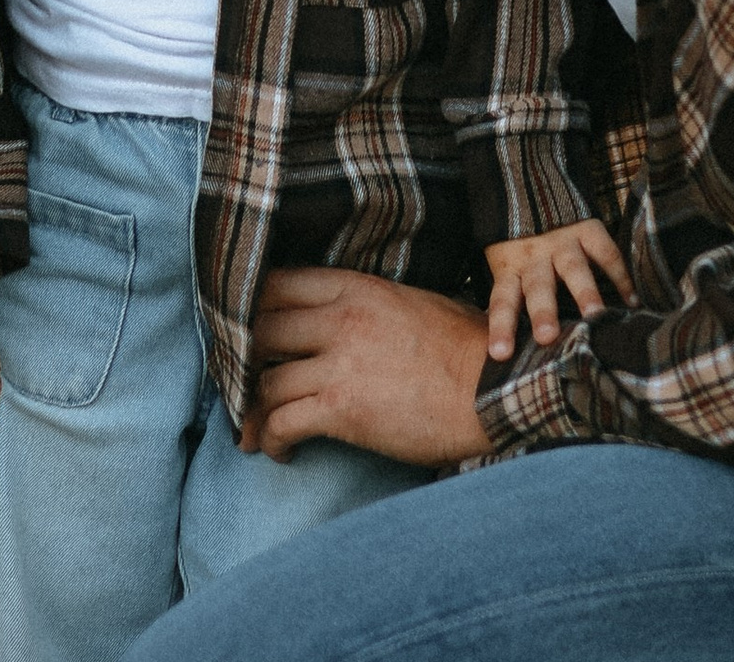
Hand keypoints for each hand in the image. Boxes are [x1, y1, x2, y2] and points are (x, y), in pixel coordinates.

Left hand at [242, 269, 489, 468]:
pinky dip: (272, 439)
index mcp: (353, 287)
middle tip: (239, 381)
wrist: (493, 391)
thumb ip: (362, 302)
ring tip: (254, 428)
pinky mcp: (342, 409)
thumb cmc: (462, 348)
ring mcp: (338, 362)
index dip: (249, 308)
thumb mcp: (407, 302)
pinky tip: (278, 450)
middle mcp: (338, 318)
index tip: (242, 331)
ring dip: (252, 408)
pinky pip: (283, 421)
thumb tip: (331, 315)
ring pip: (264, 380)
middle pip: (258, 328)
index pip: (275, 283)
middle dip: (242, 358)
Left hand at [483, 217, 632, 359]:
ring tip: (595, 315)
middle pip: (538, 287)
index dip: (501, 326)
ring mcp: (561, 242)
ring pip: (572, 269)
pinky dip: (620, 276)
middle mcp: (535, 257)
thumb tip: (510, 349)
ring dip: (584, 291)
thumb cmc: (517, 241)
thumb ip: (513, 297)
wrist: (528, 185)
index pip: (502, 300)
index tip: (501, 354)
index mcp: (510, 268)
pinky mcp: (586, 229)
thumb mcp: (506, 264)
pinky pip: (606, 253)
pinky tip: (632, 301)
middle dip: (543, 311)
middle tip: (546, 336)